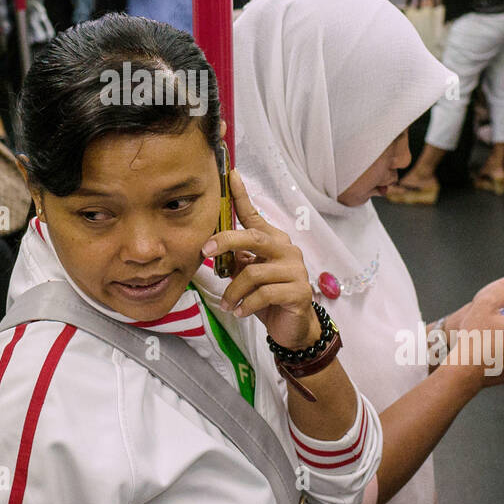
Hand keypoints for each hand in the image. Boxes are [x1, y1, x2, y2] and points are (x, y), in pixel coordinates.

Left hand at [204, 170, 318, 349]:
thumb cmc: (269, 298)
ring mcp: (295, 270)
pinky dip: (247, 304)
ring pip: (254, 272)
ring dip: (233, 291)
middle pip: (253, 237)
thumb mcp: (249, 275)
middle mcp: (286, 250)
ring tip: (227, 304)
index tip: (230, 175)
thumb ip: (237, 260)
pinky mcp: (299, 291)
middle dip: (226, 241)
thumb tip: (215, 248)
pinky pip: (264, 294)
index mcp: (273, 241)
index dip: (242, 195)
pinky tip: (240, 312)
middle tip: (204, 251)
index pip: (254, 215)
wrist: (294, 328)